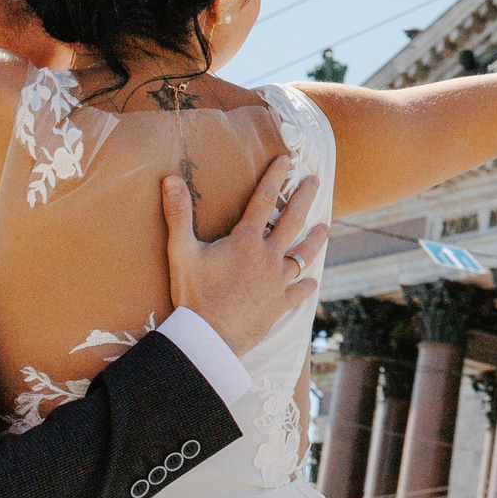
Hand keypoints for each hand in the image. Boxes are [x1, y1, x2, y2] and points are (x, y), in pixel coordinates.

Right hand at [161, 155, 327, 356]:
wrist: (208, 337)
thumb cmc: (193, 295)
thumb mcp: (181, 252)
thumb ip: (178, 215)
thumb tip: (171, 179)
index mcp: (246, 241)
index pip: (263, 200)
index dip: (274, 177)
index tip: (285, 160)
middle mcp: (268, 258)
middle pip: (292, 222)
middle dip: (304, 198)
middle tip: (315, 181)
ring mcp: (277, 282)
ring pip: (302, 256)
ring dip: (314, 240)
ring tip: (325, 228)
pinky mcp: (278, 306)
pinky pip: (298, 293)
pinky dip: (305, 286)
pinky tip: (312, 281)